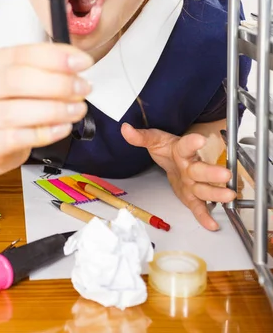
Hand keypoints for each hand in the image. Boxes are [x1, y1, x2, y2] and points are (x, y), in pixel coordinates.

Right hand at [0, 44, 92, 173]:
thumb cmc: (14, 104)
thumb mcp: (28, 80)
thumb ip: (51, 69)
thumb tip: (78, 64)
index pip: (22, 53)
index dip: (55, 57)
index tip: (83, 62)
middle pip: (16, 79)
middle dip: (57, 83)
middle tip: (83, 88)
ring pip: (13, 112)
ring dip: (53, 110)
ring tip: (78, 110)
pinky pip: (14, 139)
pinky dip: (43, 133)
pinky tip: (63, 128)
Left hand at [121, 124, 235, 230]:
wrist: (176, 158)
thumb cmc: (168, 149)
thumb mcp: (153, 140)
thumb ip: (140, 136)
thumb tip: (125, 129)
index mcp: (181, 150)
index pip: (186, 145)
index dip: (192, 142)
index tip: (200, 139)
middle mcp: (190, 166)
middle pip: (200, 170)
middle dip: (212, 173)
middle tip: (225, 174)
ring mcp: (193, 182)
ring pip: (204, 188)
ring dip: (216, 193)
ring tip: (229, 196)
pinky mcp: (191, 196)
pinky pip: (199, 206)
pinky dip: (205, 215)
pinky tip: (212, 224)